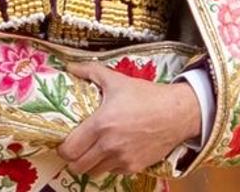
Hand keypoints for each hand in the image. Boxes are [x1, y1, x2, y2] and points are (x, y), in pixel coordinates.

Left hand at [58, 62, 201, 176]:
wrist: (177, 113)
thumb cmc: (145, 95)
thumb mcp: (116, 79)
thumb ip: (90, 71)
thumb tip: (70, 67)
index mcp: (101, 124)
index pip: (70, 150)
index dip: (62, 148)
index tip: (64, 141)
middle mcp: (110, 145)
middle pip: (78, 166)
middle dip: (72, 159)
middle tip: (75, 149)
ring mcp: (123, 159)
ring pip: (94, 172)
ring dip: (90, 164)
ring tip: (91, 151)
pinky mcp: (135, 167)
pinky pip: (113, 172)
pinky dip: (108, 166)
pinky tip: (111, 152)